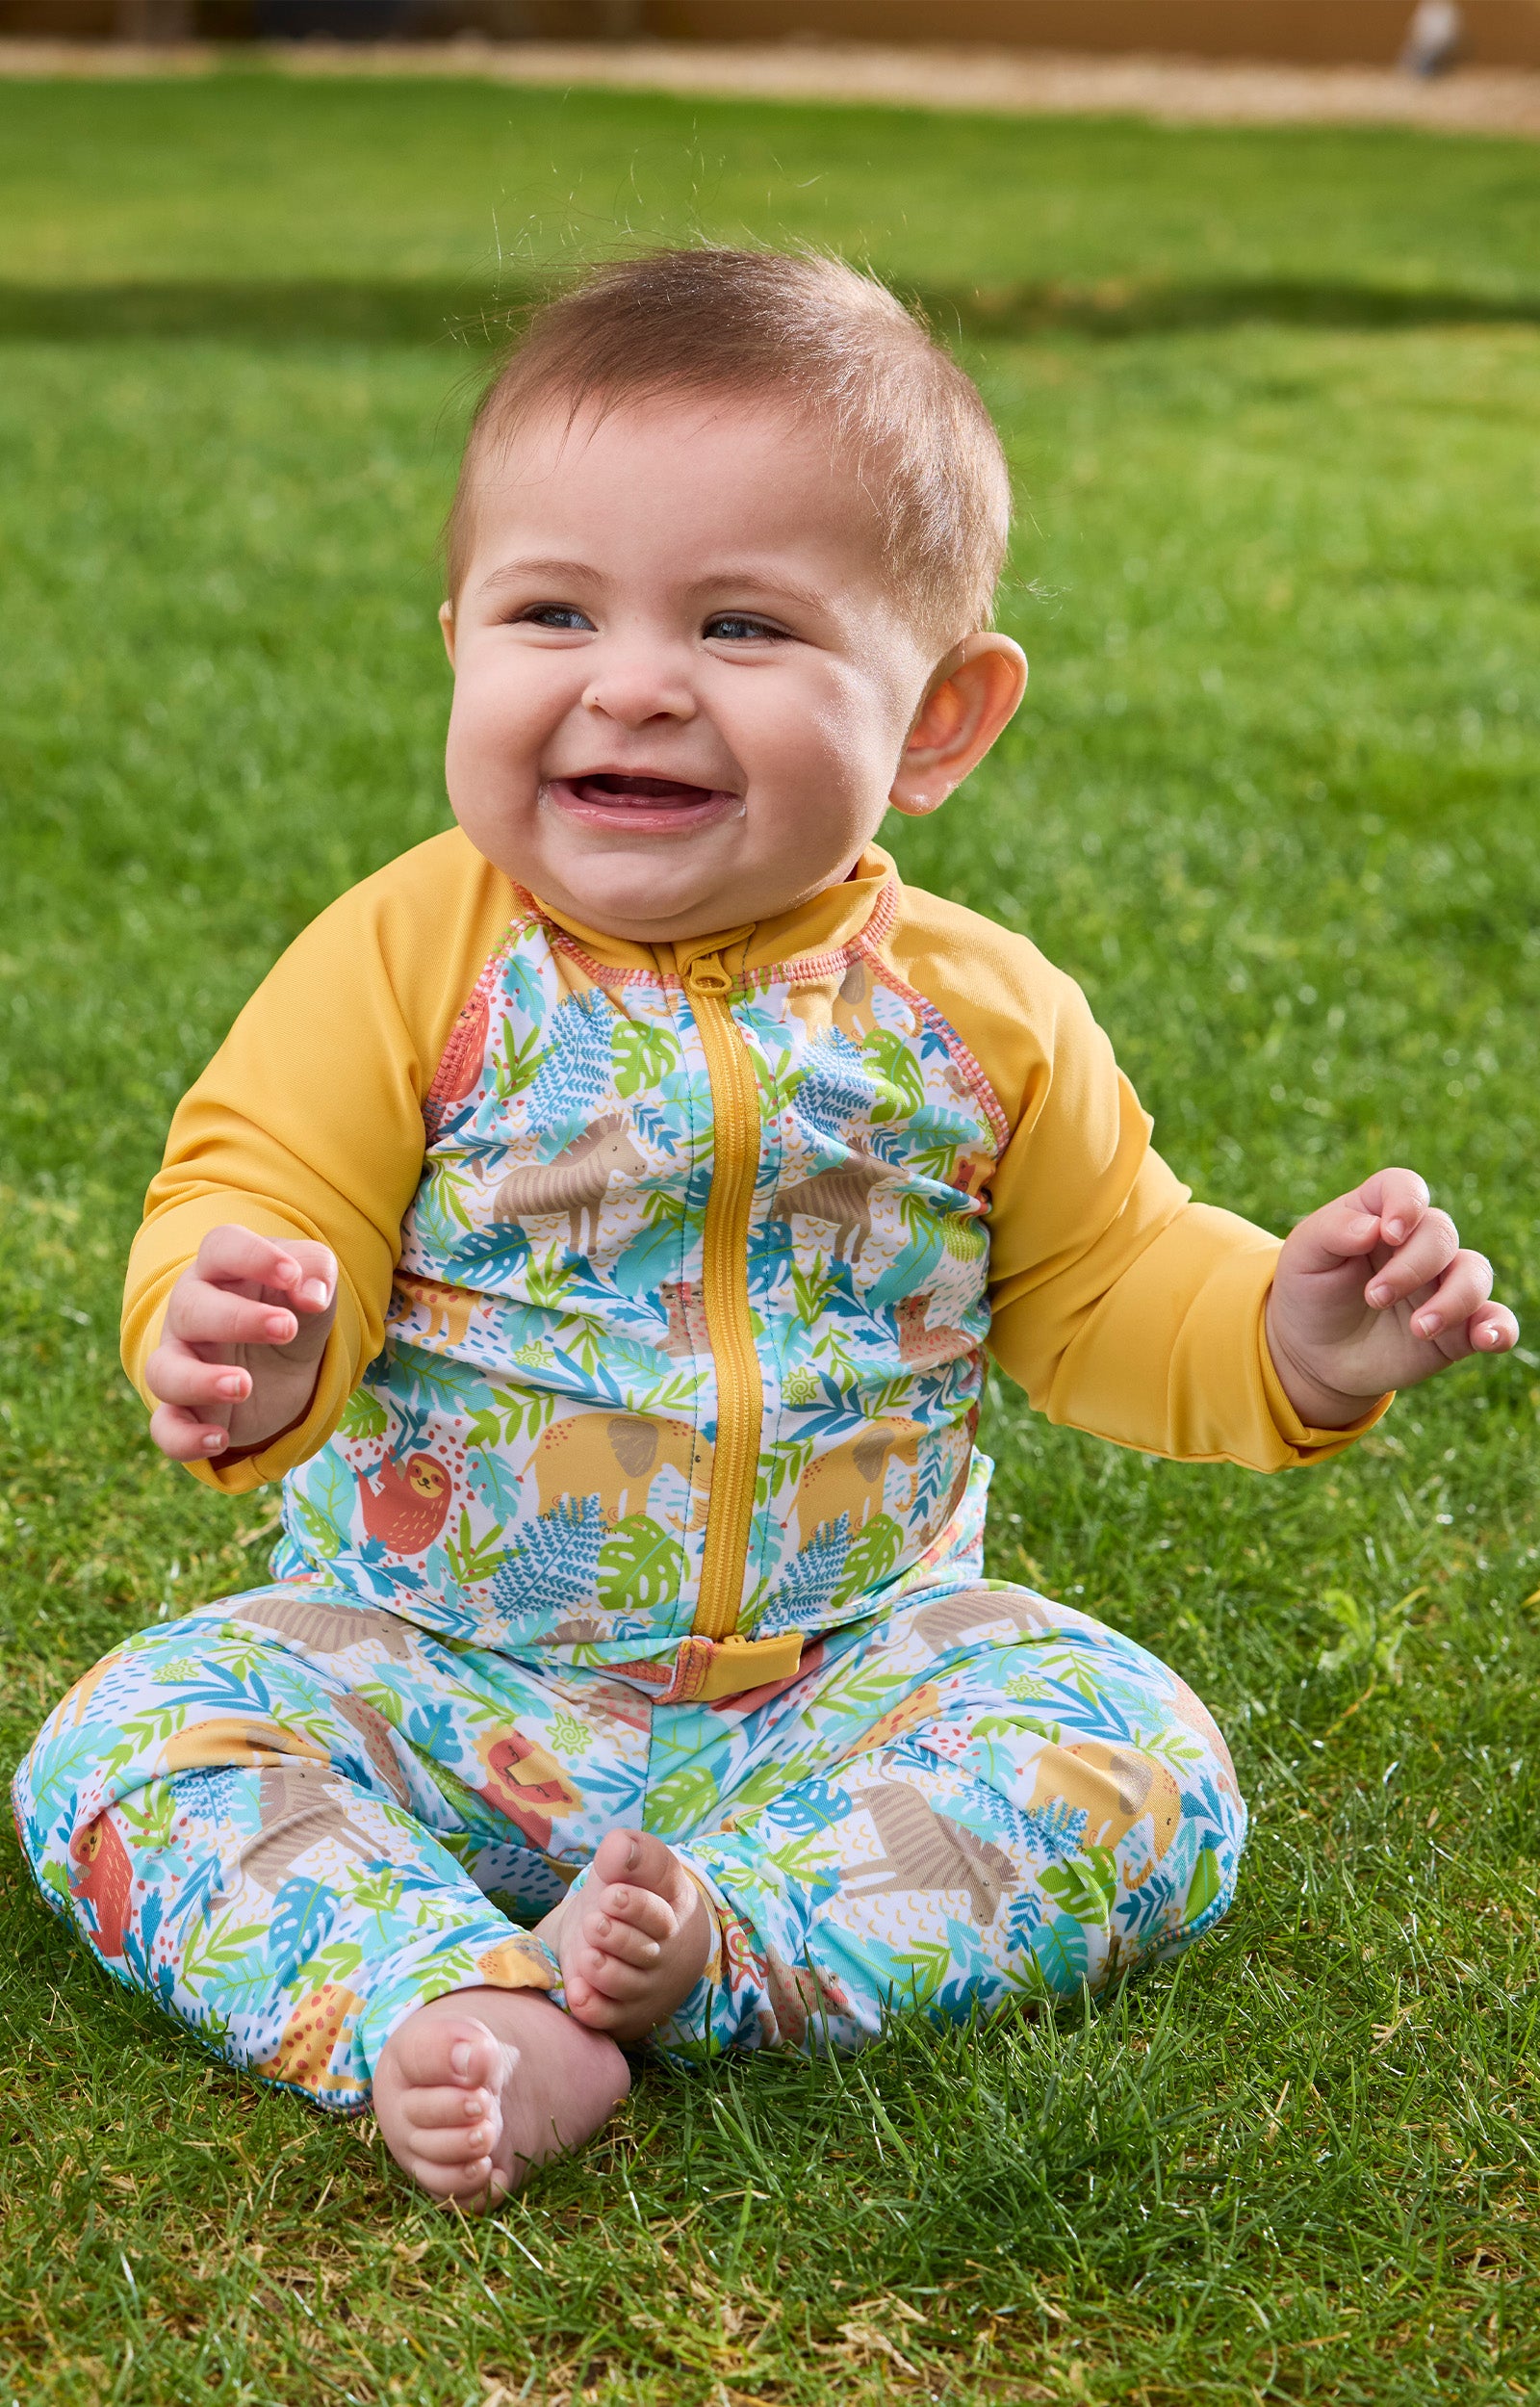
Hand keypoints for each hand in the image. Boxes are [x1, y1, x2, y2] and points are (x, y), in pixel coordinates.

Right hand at [145, 1225, 337, 1461]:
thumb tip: (312, 1295)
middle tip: (286, 1328)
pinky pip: (165, 1427)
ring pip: (163, 1371)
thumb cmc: (290, 1305)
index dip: (252, 1256)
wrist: (283, 1361)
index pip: (221, 1247)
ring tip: (245, 1385)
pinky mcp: (185, 1410)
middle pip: (190, 1308)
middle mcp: (190, 1313)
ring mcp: (182, 1362)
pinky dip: (185, 1437)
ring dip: (200, 1380)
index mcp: (222, 1269)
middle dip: (237, 1318)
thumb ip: (316, 1273)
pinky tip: (220, 1439)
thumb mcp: (313, 1283)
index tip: (292, 1276)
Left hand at [1265, 1167, 1517, 1429]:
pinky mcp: (1457, 1327)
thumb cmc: (1309, 1292)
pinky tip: (1487, 1338)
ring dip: (1453, 1299)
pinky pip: (1496, 1320)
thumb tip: (1375, 1228)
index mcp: (1380, 1214)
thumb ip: (1333, 1231)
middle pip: (1441, 1234)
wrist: (1313, 1353)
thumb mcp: (1303, 1256)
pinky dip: (1499, 1327)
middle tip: (1373, 1298)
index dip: (1406, 1204)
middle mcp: (1418, 1244)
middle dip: (1412, 1266)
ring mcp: (1441, 1284)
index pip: (1406, 1189)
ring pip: (1475, 1273)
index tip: (1388, 1234)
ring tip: (1419, 1329)